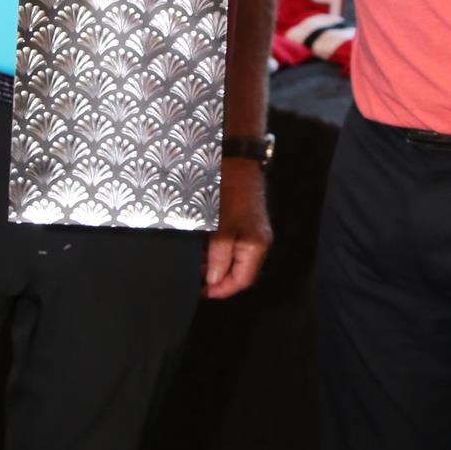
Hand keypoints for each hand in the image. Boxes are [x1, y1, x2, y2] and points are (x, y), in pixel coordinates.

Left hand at [205, 160, 271, 299]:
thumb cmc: (230, 191)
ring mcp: (249, 230)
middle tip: (194, 275)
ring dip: (213, 261)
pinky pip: (229, 242)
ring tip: (194, 260)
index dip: (222, 289)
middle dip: (216, 275)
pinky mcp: (241, 220)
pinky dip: (214, 248)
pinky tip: (200, 244)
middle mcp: (256, 240)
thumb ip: (219, 256)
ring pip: (231, 256)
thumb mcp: (222, 228)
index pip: (242, 280)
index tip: (202, 291)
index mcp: (256, 245)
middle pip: (237, 270)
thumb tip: (215, 279)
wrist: (234, 158)